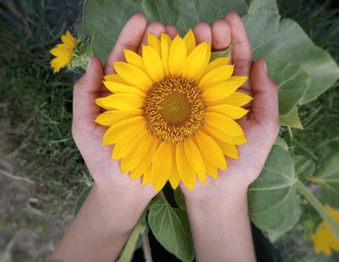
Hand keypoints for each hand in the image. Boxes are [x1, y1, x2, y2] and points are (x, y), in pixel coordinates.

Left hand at [72, 13, 178, 200]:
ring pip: (168, 76)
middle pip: (148, 63)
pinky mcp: (174, 122)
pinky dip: (190, 81)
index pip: (124, 61)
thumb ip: (84, 97)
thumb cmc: (102, 160)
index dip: (131, 39)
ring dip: (175, 56)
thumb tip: (94, 62)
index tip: (141, 20)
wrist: (125, 189)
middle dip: (156, 42)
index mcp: (117, 94)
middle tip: (165, 27)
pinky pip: (183, 99)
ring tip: (182, 38)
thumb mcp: (84, 128)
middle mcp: (139, 97)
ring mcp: (159, 108)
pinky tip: (197, 66)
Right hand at [179, 13, 279, 201]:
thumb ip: (267, 97)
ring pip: (191, 68)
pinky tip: (167, 52)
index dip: (236, 38)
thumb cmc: (242, 163)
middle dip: (211, 38)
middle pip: (213, 58)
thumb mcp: (265, 129)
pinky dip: (170, 67)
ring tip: (187, 33)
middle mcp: (216, 94)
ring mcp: (193, 102)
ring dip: (189, 47)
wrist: (214, 189)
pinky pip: (173, 86)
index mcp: (238, 96)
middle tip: (206, 27)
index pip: (238, 60)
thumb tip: (261, 63)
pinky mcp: (176, 113)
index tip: (229, 19)